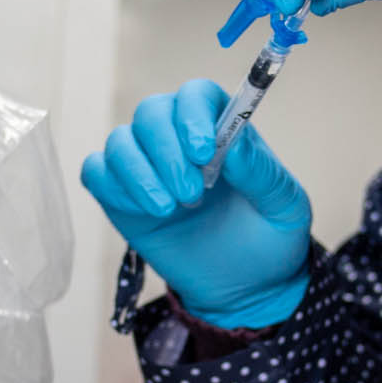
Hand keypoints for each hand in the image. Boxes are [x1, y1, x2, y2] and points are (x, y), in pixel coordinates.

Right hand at [81, 81, 311, 329]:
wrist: (244, 287)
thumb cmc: (269, 239)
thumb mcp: (285, 207)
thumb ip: (262, 173)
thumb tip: (232, 145)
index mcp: (220, 127)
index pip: (195, 95)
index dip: (192, 114)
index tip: (203, 152)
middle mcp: (178, 137)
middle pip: (151, 113)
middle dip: (165, 152)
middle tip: (191, 195)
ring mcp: (146, 165)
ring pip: (119, 142)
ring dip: (139, 175)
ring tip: (169, 209)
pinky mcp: (120, 195)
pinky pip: (96, 173)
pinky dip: (113, 188)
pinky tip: (144, 212)